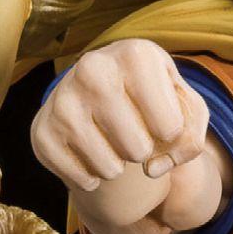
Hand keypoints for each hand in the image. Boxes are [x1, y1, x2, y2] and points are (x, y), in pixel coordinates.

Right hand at [31, 39, 209, 192]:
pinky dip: (94, 177)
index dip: (172, 135)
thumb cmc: (153, 99)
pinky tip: (92, 153)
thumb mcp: (185, 108)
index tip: (162, 118)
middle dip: (144, 151)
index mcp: (135, 54)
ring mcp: (61, 100)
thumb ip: (191, 139)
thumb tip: (153, 168)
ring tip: (114, 142)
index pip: (170, 126)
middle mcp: (92, 68)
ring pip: (110, 168)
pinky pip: (82, 179)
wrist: (100, 91)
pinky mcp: (41, 131)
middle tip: (134, 132)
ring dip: (120, 166)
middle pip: (138, 149)